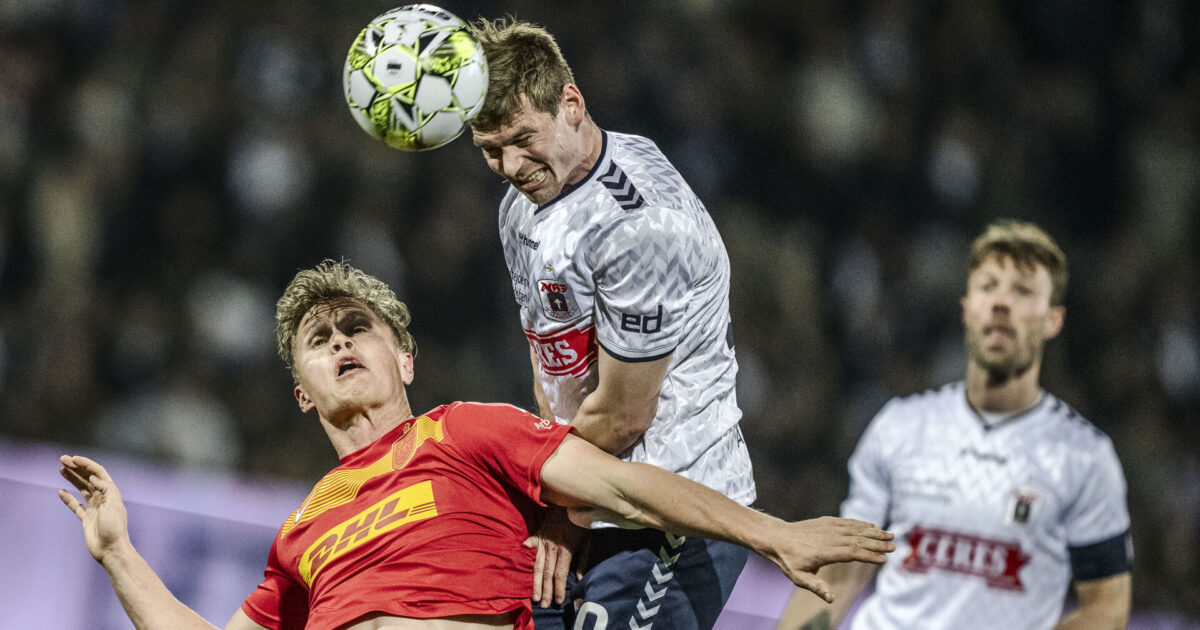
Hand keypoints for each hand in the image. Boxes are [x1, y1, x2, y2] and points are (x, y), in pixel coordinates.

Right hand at [58, 455, 131, 562]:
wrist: (110, 550)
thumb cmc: (114, 529)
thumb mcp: (114, 506)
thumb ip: (106, 490)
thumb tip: (95, 477)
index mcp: (111, 493)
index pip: (98, 473)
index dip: (86, 464)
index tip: (73, 459)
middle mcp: (103, 498)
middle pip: (88, 478)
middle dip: (76, 468)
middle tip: (62, 459)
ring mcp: (94, 508)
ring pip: (81, 488)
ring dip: (72, 478)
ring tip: (61, 469)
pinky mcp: (86, 518)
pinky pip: (76, 505)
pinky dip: (68, 498)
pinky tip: (60, 492)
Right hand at [523, 506, 586, 607]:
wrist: (570, 502)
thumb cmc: (581, 523)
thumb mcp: (587, 541)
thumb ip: (583, 560)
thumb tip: (580, 578)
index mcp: (565, 549)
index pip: (560, 574)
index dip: (558, 588)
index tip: (558, 600)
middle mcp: (552, 547)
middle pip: (547, 573)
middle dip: (545, 590)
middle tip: (544, 604)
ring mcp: (542, 541)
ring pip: (537, 565)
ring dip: (535, 582)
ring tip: (534, 596)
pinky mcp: (536, 534)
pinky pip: (528, 549)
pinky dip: (524, 559)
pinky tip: (519, 570)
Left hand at [769, 516, 894, 602]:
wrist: (777, 537)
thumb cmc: (789, 560)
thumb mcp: (799, 577)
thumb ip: (816, 587)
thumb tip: (831, 599)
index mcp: (825, 552)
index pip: (852, 553)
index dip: (869, 555)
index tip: (883, 559)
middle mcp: (829, 537)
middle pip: (858, 540)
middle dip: (877, 543)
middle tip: (894, 546)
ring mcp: (829, 527)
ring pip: (855, 529)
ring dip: (873, 532)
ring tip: (890, 535)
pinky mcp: (827, 521)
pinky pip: (848, 522)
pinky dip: (862, 524)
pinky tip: (873, 526)